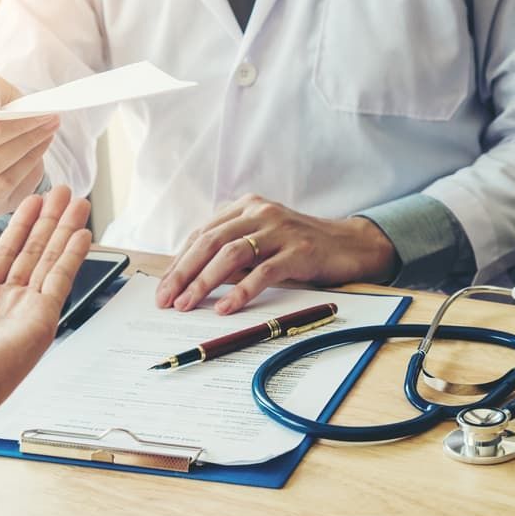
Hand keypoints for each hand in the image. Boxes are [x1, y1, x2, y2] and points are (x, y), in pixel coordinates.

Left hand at [0, 185, 91, 441]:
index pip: (6, 255)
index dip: (21, 226)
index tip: (34, 200)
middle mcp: (6, 307)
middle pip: (34, 253)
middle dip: (49, 221)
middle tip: (64, 191)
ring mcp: (26, 314)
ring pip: (50, 261)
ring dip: (65, 230)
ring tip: (78, 200)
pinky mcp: (41, 322)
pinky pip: (61, 281)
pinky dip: (73, 255)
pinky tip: (82, 232)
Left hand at [155, 194, 397, 314]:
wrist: (350, 244)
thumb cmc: (300, 247)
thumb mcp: (263, 241)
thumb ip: (233, 251)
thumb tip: (192, 280)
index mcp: (246, 207)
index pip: (202, 234)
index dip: (179, 262)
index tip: (164, 288)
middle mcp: (260, 213)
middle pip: (210, 242)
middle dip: (183, 273)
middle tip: (166, 300)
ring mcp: (280, 230)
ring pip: (230, 254)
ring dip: (204, 282)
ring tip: (188, 305)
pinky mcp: (298, 251)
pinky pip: (263, 272)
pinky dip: (241, 291)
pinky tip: (226, 308)